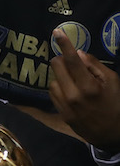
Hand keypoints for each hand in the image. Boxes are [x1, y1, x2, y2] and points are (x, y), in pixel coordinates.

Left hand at [50, 29, 119, 151]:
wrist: (112, 134)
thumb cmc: (116, 104)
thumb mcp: (113, 82)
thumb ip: (95, 66)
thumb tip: (77, 53)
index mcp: (88, 87)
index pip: (71, 60)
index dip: (64, 44)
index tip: (56, 31)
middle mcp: (73, 96)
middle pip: (56, 66)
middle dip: (62, 60)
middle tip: (72, 62)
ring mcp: (64, 106)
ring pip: (53, 79)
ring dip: (61, 75)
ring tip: (75, 80)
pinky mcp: (60, 112)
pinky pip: (53, 92)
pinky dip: (59, 86)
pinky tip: (71, 90)